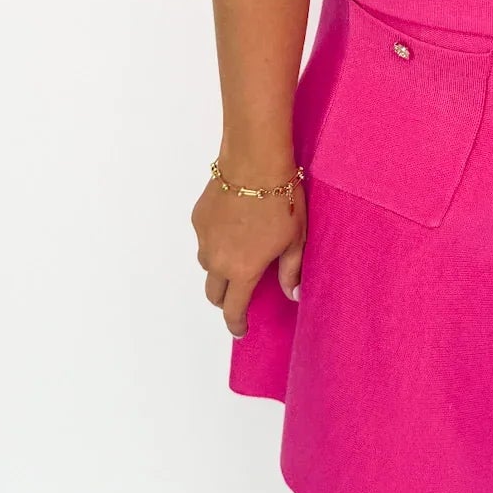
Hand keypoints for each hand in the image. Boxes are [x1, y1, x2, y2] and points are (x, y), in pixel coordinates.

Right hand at [192, 167, 306, 337]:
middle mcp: (217, 259)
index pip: (233, 309)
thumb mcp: (295, 239)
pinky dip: (214, 241)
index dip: (236, 324)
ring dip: (218, 268)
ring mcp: (204, 238)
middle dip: (225, 299)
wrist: (254, 162)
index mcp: (242, 270)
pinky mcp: (198, 218)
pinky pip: (204, 239)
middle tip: (239, 294)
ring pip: (206, 264)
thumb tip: (293, 294)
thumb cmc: (281, 200)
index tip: (240, 330)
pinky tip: (231, 225)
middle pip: (214, 293)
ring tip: (237, 254)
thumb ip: (291, 271)